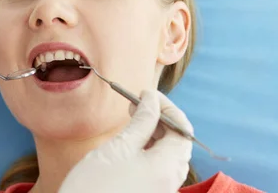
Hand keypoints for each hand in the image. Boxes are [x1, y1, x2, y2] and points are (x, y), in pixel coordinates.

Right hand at [59, 90, 192, 192]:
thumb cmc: (95, 186)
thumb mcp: (119, 146)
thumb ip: (141, 121)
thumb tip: (151, 100)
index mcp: (168, 167)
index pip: (182, 128)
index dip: (166, 106)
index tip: (146, 94)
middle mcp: (171, 181)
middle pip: (178, 141)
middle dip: (161, 118)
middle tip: (138, 103)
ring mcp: (161, 190)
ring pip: (168, 154)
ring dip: (155, 133)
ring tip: (133, 119)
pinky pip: (158, 167)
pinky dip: (149, 150)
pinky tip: (131, 142)